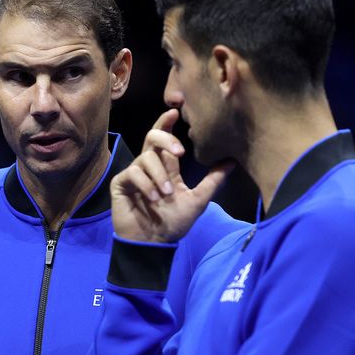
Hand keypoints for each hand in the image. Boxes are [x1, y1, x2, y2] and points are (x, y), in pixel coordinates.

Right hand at [110, 109, 232, 241]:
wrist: (153, 243)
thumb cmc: (174, 224)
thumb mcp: (198, 201)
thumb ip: (213, 181)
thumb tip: (232, 161)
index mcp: (166, 168)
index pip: (165, 140)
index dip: (167, 124)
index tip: (175, 111)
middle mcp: (149, 167)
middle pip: (152, 138)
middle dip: (166, 139)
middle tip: (180, 152)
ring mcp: (134, 174)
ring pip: (145, 158)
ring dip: (159, 176)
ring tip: (166, 195)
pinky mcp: (121, 184)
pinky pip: (133, 173)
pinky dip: (146, 184)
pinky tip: (153, 199)